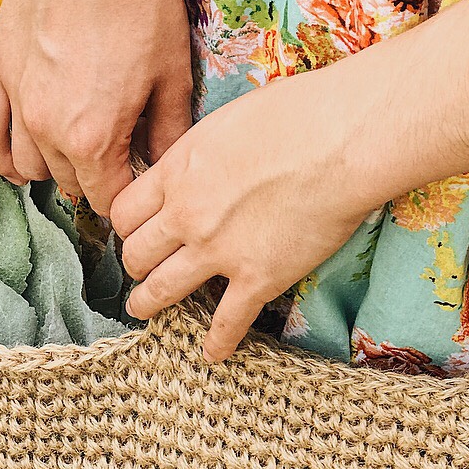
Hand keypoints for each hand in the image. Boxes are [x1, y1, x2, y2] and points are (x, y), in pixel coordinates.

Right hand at [0, 0, 192, 214]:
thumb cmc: (140, 2)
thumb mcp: (173, 74)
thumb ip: (168, 132)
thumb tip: (166, 169)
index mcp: (95, 139)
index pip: (107, 200)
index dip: (127, 197)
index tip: (139, 184)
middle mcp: (48, 130)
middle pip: (68, 184)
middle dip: (94, 179)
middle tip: (115, 156)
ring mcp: (17, 103)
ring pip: (28, 166)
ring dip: (53, 168)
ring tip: (74, 151)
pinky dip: (1, 156)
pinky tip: (18, 162)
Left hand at [110, 68, 377, 360]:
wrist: (343, 139)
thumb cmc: (297, 114)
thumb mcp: (226, 121)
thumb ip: (202, 152)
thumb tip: (199, 162)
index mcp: (178, 172)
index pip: (125, 212)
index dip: (126, 226)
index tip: (134, 232)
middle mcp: (187, 216)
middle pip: (136, 254)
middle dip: (134, 264)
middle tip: (141, 269)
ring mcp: (218, 251)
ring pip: (162, 290)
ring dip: (148, 303)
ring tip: (145, 309)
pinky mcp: (257, 279)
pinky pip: (227, 321)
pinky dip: (217, 342)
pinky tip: (212, 354)